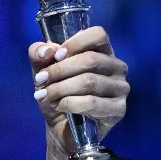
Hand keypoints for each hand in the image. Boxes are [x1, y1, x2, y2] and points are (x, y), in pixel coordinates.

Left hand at [28, 27, 129, 156]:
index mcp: (102, 50)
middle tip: (40, 80)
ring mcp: (121, 88)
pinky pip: (92, 103)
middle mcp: (117, 66)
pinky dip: (69, 103)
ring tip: (45, 95)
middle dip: (59, 70)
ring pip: (89, 81)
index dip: (75, 43)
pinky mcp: (119, 109)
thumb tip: (48, 50)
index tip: (55, 56)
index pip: (98, 35)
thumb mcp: (41, 69)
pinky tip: (58, 106)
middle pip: (90, 60)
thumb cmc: (56, 90)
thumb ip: (39, 53)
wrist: (60, 125)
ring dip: (61, 88)